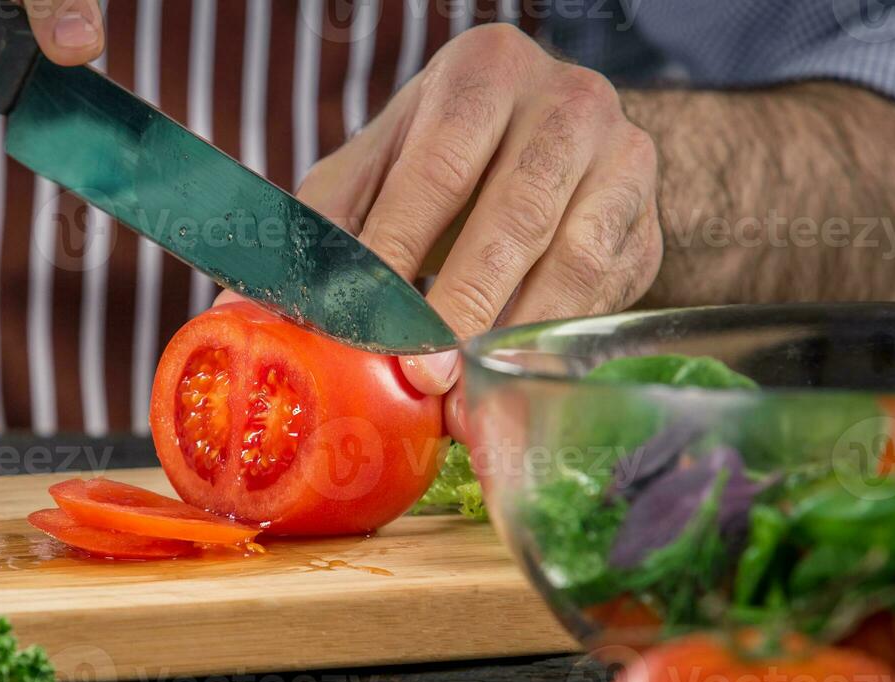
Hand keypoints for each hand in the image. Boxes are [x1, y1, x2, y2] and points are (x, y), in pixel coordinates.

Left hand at [296, 25, 661, 403]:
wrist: (549, 149)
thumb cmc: (441, 161)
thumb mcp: (375, 171)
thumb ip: (324, 228)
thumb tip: (247, 313)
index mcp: (485, 73)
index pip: (438, 168)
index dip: (399, 249)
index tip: (365, 320)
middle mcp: (568, 102)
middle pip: (516, 216)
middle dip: (462, 305)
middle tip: (420, 374)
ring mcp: (623, 163)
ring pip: (572, 262)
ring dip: (511, 336)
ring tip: (460, 397)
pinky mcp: (647, 231)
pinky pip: (602, 298)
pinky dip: (549, 348)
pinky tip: (506, 385)